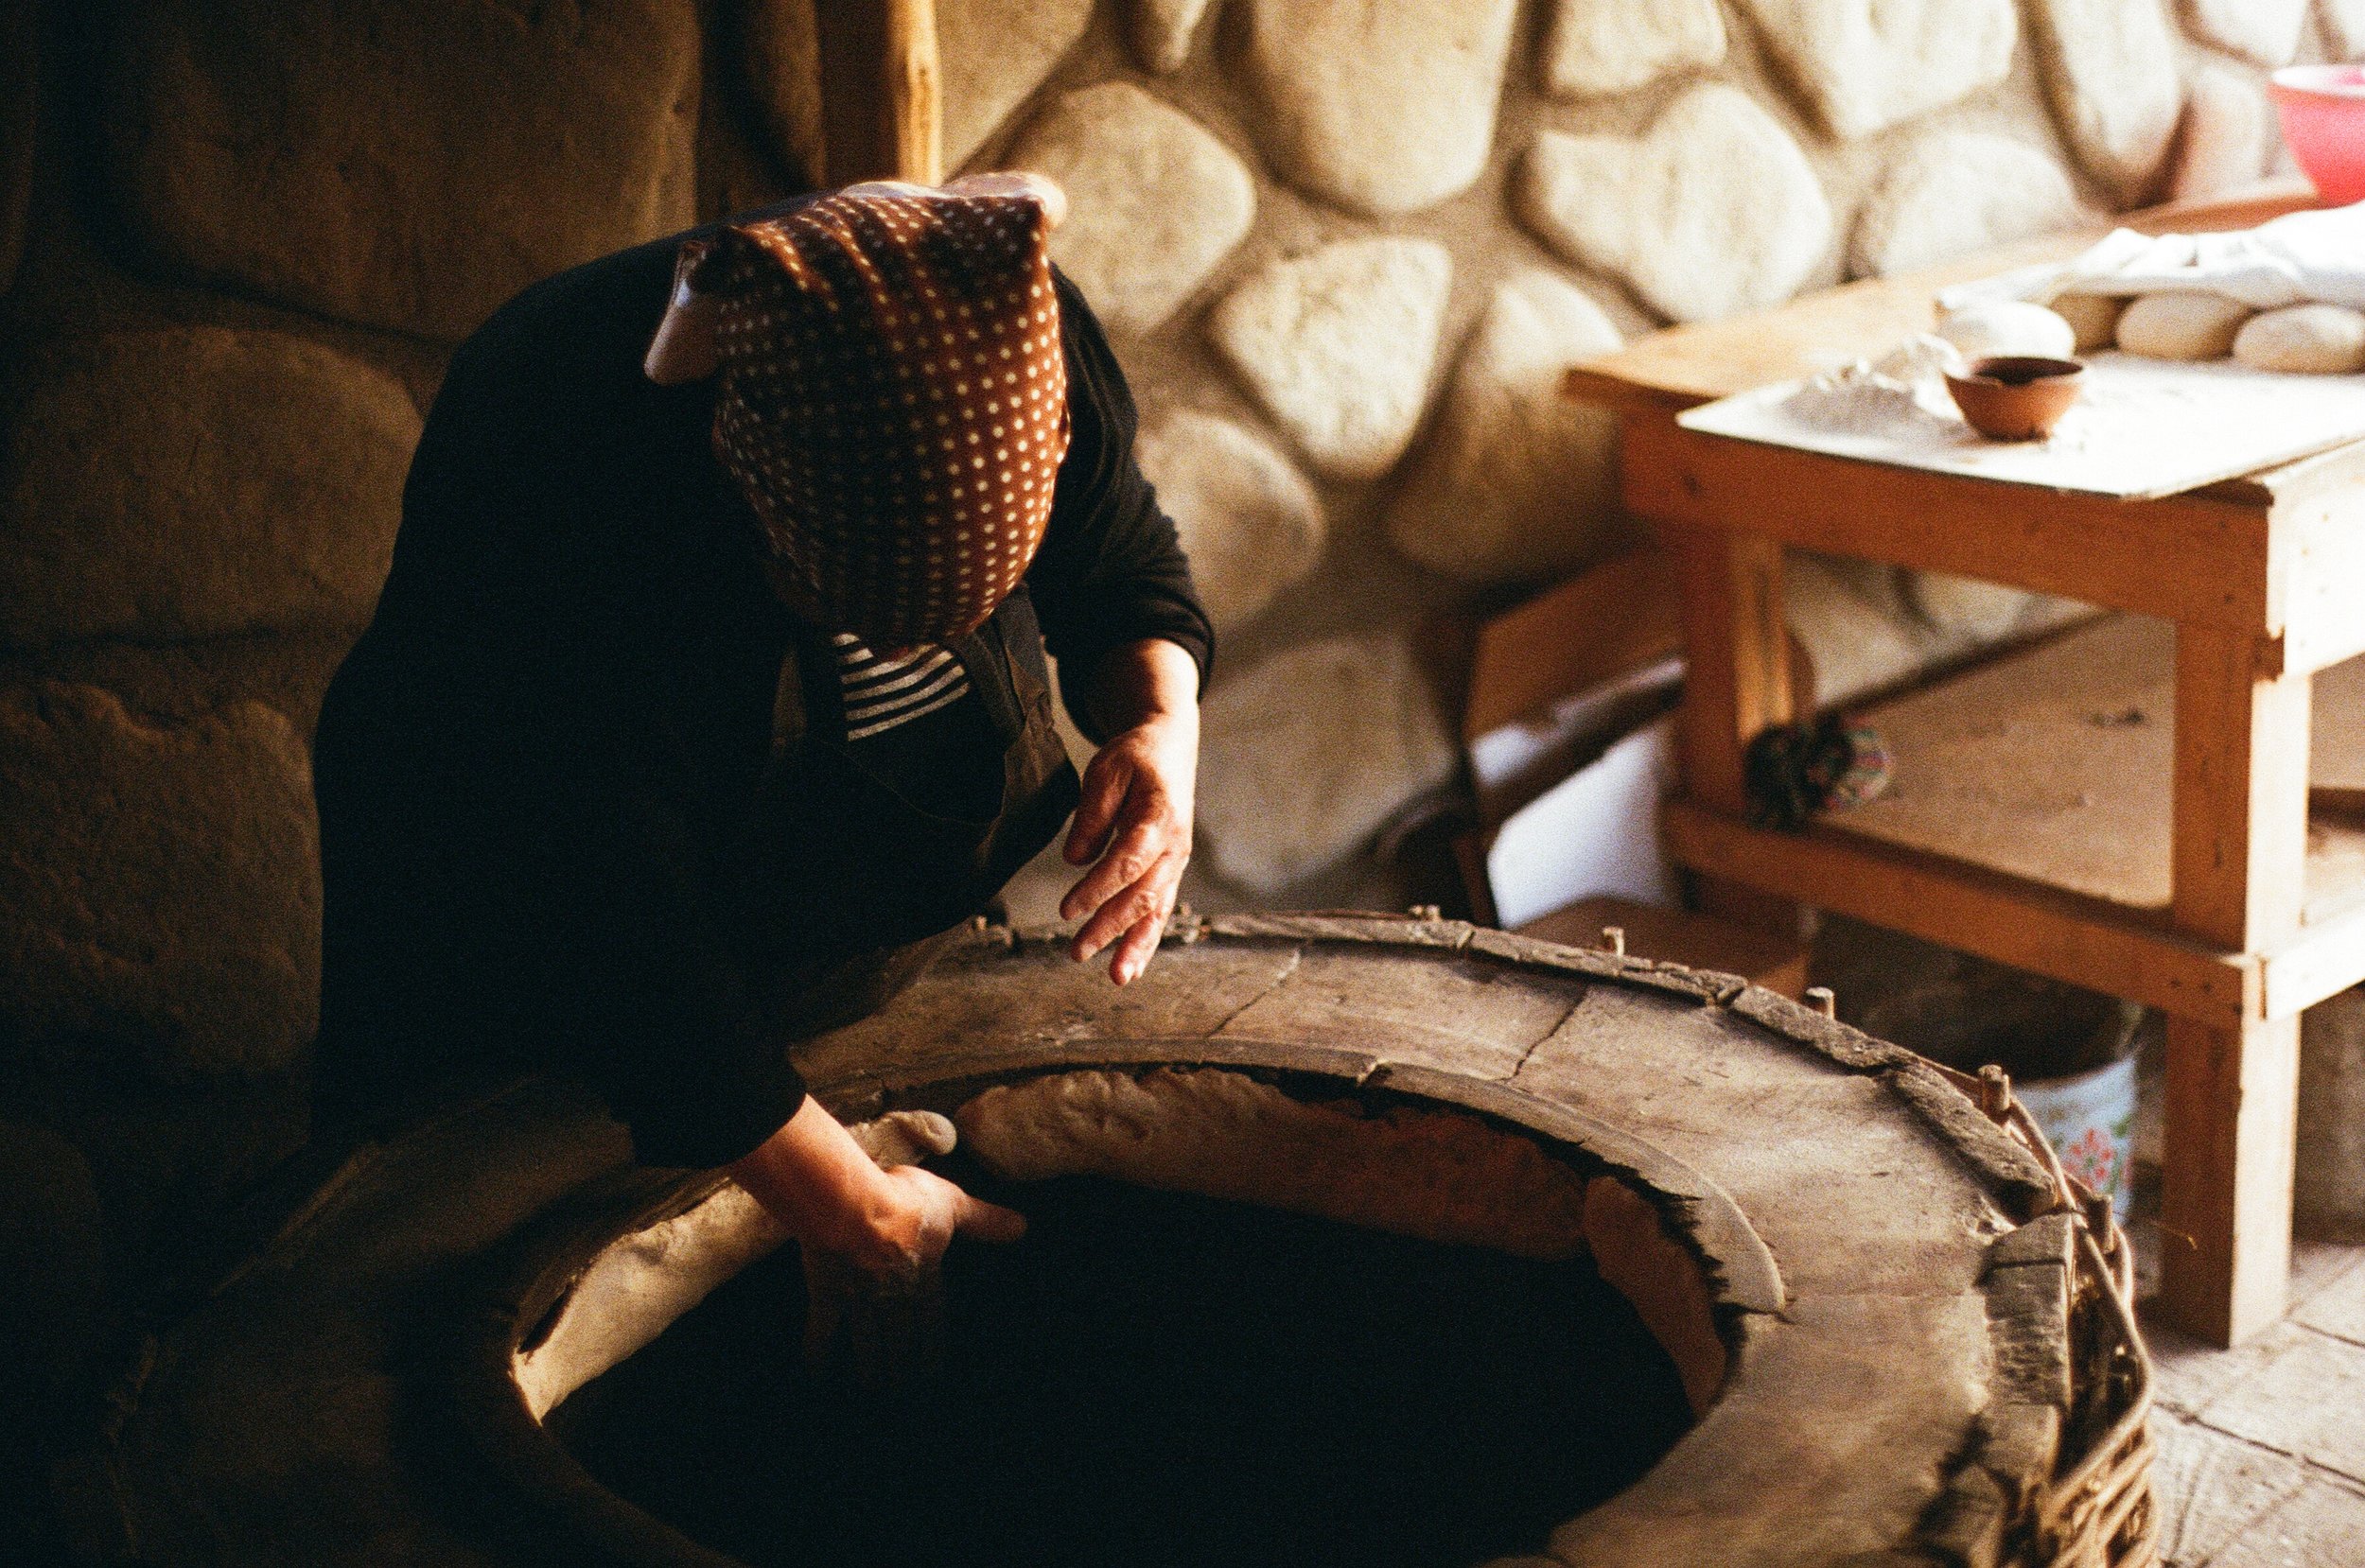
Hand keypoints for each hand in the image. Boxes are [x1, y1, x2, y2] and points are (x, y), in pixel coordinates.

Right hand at [730, 1101, 1024, 1374]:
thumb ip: (984, 1220)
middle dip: (902, 1366)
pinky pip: (822, 1330)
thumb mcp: (953, 1206)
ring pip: (868, 1344)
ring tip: (871, 1388)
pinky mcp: (827, 1294)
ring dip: (871, 1367)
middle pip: (901, 1341)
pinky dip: (818, 1352)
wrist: (852, 1207)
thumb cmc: (905, 1202)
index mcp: (925, 1280)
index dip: (933, 1348)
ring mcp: (860, 1301)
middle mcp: (894, 1299)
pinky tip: (816, 1372)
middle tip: (900, 1389)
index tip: (932, 1373)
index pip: (933, 1323)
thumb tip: (1023, 1227)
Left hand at [1060, 708, 1196, 984]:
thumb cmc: (1136, 758)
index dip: (1098, 888)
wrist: (1171, 747)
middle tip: (1076, 952)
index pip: (1128, 861)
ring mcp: (1176, 863)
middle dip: (1110, 927)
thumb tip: (1076, 860)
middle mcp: (1175, 846)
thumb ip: (1092, 814)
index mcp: (1160, 817)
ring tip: (1116, 978)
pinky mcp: (1170, 872)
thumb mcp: (1107, 770)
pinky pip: (1160, 911)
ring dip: (1135, 946)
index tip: (1067, 909)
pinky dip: (1146, 941)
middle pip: (1143, 895)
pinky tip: (1131, 967)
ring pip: (1157, 911)